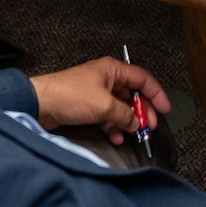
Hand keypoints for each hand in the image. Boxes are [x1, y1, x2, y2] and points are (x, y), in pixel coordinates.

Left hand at [28, 56, 165, 144]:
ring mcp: (96, 93)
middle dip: (142, 111)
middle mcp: (106, 79)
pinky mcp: (87, 107)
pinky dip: (114, 126)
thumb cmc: (68, 95)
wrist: (39, 105)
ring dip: (128, 121)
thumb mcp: (104, 106)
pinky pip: (107, 116)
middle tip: (149, 125)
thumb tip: (136, 123)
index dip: (156, 94)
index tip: (165, 108)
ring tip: (135, 133)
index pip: (143, 79)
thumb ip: (125, 115)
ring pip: (120, 107)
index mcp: (113, 70)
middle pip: (132, 95)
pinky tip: (117, 136)